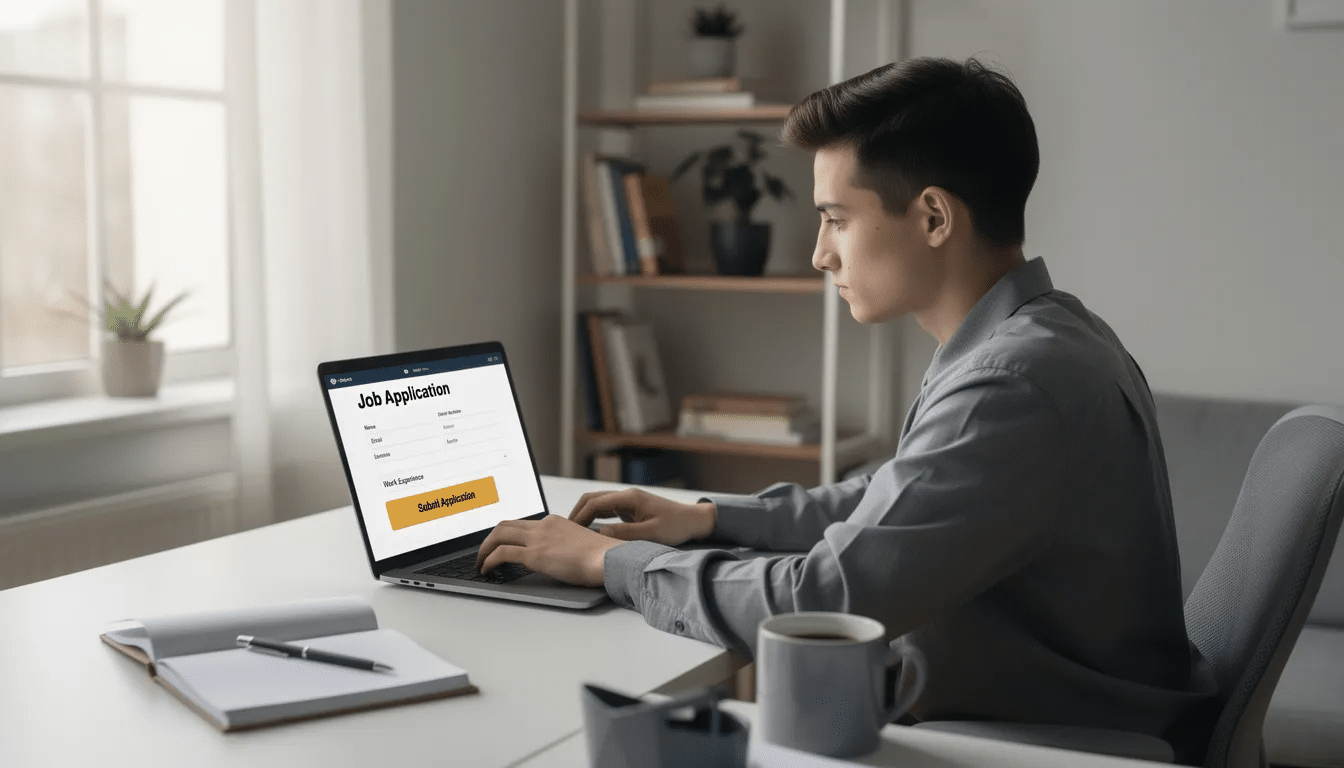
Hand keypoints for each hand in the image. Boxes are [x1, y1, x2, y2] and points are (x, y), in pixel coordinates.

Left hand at [476, 515, 622, 586]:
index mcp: (554, 522)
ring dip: (484, 549)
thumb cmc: (600, 557)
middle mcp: (543, 525)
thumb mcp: (578, 545)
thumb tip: (553, 559)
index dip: (506, 534)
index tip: (499, 543)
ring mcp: (538, 538)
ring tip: (480, 562)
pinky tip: (487, 569)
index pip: (522, 523)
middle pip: (505, 525)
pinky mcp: (535, 554)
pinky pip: (502, 553)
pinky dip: (489, 560)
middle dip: (489, 538)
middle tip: (484, 552)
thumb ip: (562, 547)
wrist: (608, 558)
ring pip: (498, 535)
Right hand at [569, 488, 716, 546]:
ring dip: (584, 515)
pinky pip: (606, 510)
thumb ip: (625, 534)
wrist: (694, 521)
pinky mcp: (631, 508)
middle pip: (592, 499)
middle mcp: (626, 496)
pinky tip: (590, 531)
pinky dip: (594, 518)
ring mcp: (628, 501)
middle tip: (565, 531)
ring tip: (574, 532)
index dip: (579, 517)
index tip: (569, 531)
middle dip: (576, 513)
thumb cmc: (676, 527)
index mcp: (629, 498)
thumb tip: (601, 534)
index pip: (594, 503)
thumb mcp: (651, 534)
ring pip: (598, 503)